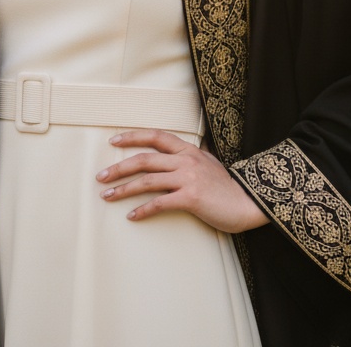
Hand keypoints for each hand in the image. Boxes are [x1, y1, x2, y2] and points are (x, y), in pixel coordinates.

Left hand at [96, 129, 269, 233]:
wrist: (249, 202)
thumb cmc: (228, 186)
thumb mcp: (209, 163)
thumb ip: (192, 157)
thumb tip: (179, 153)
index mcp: (188, 150)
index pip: (156, 136)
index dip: (133, 136)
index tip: (113, 140)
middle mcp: (185, 160)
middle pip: (145, 159)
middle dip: (119, 167)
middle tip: (101, 176)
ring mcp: (188, 178)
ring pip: (147, 180)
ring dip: (124, 189)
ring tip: (108, 196)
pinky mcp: (190, 198)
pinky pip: (160, 203)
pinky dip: (143, 209)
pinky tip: (131, 215)